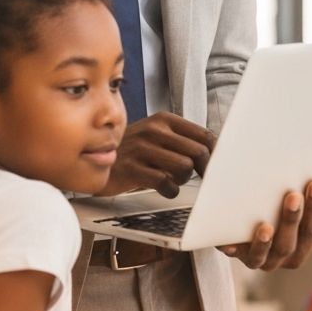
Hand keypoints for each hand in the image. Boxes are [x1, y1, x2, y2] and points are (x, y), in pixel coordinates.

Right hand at [95, 112, 213, 197]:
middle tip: (199, 179)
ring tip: (172, 180)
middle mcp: (154, 130)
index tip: (217, 167)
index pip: (204, 135)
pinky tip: (164, 189)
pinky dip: (170, 190)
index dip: (216, 154)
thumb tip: (214, 153)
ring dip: (183, 179)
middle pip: (198, 152)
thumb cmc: (132, 151)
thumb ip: (181, 141)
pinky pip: (165, 182)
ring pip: (184, 167)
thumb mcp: (155, 137)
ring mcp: (142, 148)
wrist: (94, 159)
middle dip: (203, 170)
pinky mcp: (132, 168)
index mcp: (164, 120)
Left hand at [219, 180, 311, 269]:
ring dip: (266, 241)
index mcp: (304, 247)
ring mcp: (258, 258)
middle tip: (293, 194)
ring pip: (264, 255)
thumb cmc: (287, 220)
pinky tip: (229, 243)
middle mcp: (282, 257)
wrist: (244, 222)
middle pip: (290, 244)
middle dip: (292, 220)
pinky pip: (233, 254)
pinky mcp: (234, 252)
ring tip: (266, 225)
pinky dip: (232, 248)